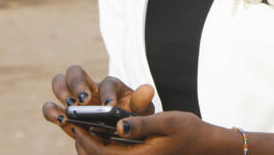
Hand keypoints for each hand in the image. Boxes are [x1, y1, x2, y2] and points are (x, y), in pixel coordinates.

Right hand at [42, 65, 154, 141]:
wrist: (119, 131)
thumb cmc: (131, 118)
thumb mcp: (140, 111)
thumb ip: (141, 101)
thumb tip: (147, 89)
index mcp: (110, 85)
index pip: (106, 82)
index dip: (107, 93)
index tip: (109, 107)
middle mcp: (89, 86)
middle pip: (75, 72)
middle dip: (77, 84)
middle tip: (83, 102)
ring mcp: (74, 98)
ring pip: (59, 82)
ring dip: (61, 92)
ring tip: (70, 109)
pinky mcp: (64, 112)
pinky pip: (51, 106)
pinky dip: (52, 111)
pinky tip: (61, 119)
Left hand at [71, 111, 230, 154]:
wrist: (201, 144)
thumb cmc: (186, 129)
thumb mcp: (167, 122)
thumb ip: (142, 124)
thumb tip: (118, 124)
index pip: (103, 152)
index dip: (86, 139)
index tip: (76, 123)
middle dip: (83, 142)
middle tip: (72, 122)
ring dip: (90, 145)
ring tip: (80, 126)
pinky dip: (101, 146)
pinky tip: (98, 131)